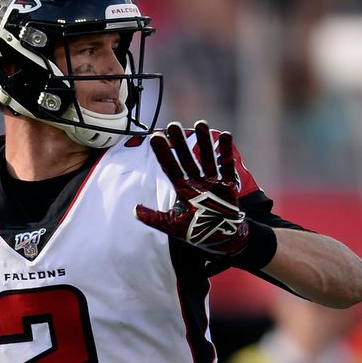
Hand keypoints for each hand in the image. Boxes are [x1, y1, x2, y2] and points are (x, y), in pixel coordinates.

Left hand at [135, 121, 248, 256]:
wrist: (221, 239)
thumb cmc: (196, 231)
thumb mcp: (172, 226)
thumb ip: (154, 218)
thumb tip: (134, 210)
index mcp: (182, 189)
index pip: (170, 168)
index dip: (163, 153)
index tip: (156, 137)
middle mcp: (196, 182)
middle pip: (186, 158)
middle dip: (180, 142)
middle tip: (173, 125)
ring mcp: (212, 182)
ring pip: (206, 158)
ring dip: (204, 142)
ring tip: (200, 123)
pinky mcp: (227, 185)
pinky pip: (226, 166)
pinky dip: (225, 152)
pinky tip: (224, 136)